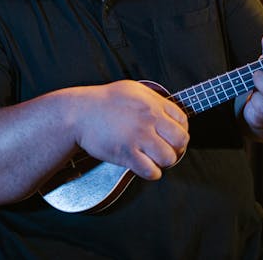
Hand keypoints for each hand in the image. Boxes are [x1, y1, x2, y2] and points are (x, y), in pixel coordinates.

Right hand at [69, 80, 188, 179]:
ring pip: (169, 158)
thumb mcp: (132, 89)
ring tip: (153, 158)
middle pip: (181, 140)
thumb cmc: (103, 101)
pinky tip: (144, 166)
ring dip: (163, 161)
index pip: (183, 120)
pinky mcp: (126, 153)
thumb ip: (152, 98)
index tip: (170, 135)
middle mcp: (149, 119)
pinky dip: (151, 172)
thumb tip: (167, 109)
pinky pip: (151, 171)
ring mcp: (138, 137)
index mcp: (152, 103)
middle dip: (176, 147)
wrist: (79, 113)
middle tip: (165, 149)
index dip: (180, 130)